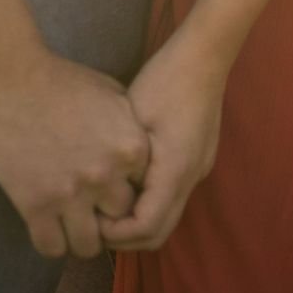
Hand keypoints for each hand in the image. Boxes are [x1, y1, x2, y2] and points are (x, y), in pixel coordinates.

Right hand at [0, 52, 148, 258]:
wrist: (11, 80)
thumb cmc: (62, 81)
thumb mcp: (113, 96)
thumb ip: (130, 127)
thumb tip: (139, 151)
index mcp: (131, 148)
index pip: (145, 190)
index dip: (127, 190)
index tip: (113, 187)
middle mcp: (106, 176)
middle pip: (121, 220)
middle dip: (108, 216)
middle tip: (92, 210)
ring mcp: (71, 194)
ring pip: (89, 246)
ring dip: (81, 237)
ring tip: (71, 224)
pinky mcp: (35, 206)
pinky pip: (52, 247)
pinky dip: (52, 242)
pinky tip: (48, 226)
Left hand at [99, 35, 228, 253]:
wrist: (203, 55)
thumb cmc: (164, 81)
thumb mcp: (131, 122)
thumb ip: (121, 165)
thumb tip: (100, 197)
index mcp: (175, 171)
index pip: (145, 227)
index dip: (115, 233)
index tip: (89, 217)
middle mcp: (192, 177)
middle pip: (159, 233)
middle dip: (125, 237)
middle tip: (93, 221)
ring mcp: (198, 169)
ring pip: (167, 216)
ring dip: (137, 221)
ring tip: (106, 204)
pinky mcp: (197, 159)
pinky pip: (172, 197)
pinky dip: (148, 203)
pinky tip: (126, 183)